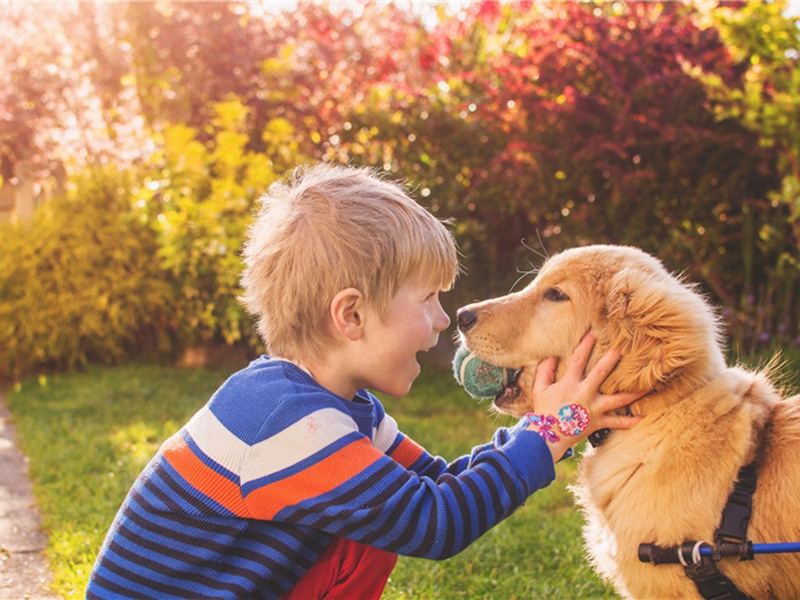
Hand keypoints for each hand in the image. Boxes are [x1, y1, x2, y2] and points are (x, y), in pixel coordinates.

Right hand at [526, 332, 644, 459]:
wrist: (548, 436)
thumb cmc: (544, 410)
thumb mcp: (540, 389)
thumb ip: (544, 371)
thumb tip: (552, 355)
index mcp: (569, 383)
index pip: (578, 359)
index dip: (586, 344)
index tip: (594, 332)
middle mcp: (584, 394)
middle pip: (601, 373)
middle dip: (612, 360)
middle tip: (623, 349)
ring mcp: (594, 409)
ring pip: (618, 399)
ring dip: (633, 392)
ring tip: (647, 385)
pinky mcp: (599, 423)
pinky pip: (617, 423)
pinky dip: (630, 421)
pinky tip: (642, 416)